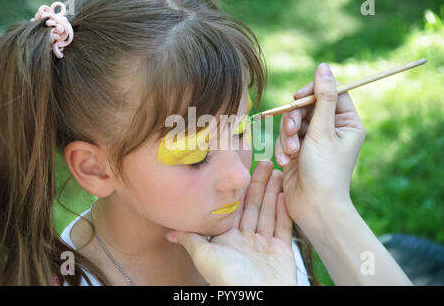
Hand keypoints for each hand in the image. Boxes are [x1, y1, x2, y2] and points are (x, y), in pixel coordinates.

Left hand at [165, 160, 296, 285]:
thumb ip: (190, 239)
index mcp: (228, 239)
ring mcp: (264, 244)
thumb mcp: (203, 255)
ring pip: (268, 212)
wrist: (257, 298)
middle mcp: (246, 239)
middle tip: (263, 162)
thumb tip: (169, 231)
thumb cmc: (227, 278)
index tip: (243, 170)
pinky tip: (285, 193)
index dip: (239, 190)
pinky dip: (284, 211)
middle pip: (253, 206)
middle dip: (258, 184)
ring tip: (276, 171)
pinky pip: (283, 226)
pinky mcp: (281, 250)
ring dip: (272, 192)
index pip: (234, 208)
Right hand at [274, 63, 365, 224]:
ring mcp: (314, 142)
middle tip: (292, 131)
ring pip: (293, 122)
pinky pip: (286, 138)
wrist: (313, 207)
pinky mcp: (299, 152)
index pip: (331, 93)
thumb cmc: (324, 170)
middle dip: (295, 119)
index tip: (298, 97)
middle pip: (308, 107)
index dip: (313, 92)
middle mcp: (331, 131)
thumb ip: (322, 97)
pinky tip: (287, 163)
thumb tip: (323, 67)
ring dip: (287, 136)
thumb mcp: (322, 130)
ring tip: (291, 153)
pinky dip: (284, 148)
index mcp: (346, 124)